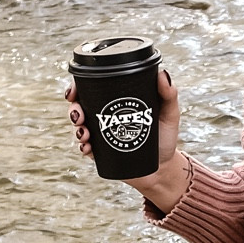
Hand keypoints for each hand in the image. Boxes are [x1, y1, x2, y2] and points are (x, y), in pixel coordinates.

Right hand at [67, 67, 185, 202]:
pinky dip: (82, 147)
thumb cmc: (166, 139)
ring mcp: (103, 136)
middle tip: (78, 114)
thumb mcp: (170, 114)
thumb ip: (169, 95)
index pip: (94, 89)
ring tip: (84, 132)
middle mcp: (107, 117)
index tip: (74, 89)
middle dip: (74, 108)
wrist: (163, 168)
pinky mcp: (102, 154)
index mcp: (118, 102)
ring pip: (80, 127)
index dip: (79, 86)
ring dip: (76, 128)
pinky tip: (87, 147)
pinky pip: (86, 148)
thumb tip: (163, 74)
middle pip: (81, 107)